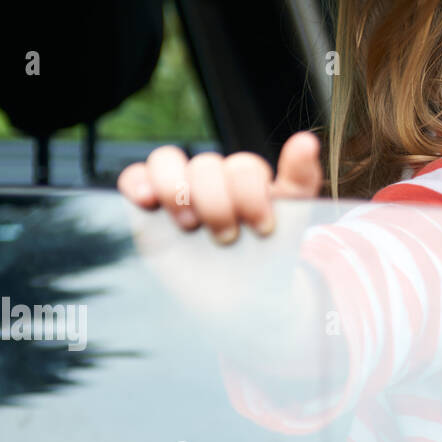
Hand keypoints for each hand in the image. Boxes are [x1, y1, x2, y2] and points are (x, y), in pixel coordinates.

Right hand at [117, 130, 322, 243]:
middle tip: (227, 237)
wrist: (239, 303)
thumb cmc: (267, 261)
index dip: (250, 194)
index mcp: (247, 180)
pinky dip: (137, 182)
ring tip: (189, 224)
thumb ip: (301, 180)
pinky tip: (147, 202)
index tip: (263, 229)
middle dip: (217, 203)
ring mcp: (179, 191)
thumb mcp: (292, 223)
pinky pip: (134, 177)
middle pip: (205, 165)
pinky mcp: (148, 208)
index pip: (243, 166)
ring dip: (177, 190)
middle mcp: (213, 181)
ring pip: (166, 160)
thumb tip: (307, 139)